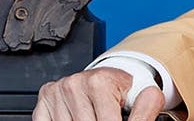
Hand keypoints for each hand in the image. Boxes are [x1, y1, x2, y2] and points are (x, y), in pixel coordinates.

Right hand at [33, 66, 166, 120]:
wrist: (107, 77)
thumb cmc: (123, 90)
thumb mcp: (140, 96)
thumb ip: (146, 108)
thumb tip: (149, 100)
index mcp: (98, 82)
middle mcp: (73, 84)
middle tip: (105, 117)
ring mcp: (56, 92)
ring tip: (93, 116)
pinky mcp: (43, 101)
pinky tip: (75, 118)